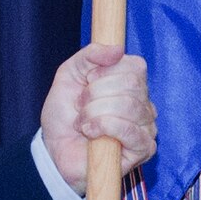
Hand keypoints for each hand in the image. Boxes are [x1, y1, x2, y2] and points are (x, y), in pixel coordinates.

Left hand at [40, 44, 155, 193]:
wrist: (54, 149)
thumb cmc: (65, 114)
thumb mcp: (69, 74)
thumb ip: (90, 55)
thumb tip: (118, 49)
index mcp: (131, 83)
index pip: (134, 65)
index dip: (103, 73)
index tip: (86, 84)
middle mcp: (144, 103)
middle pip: (131, 85)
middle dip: (95, 94)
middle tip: (81, 107)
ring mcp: (147, 127)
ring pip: (129, 106)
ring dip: (95, 113)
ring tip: (84, 123)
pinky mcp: (144, 149)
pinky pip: (131, 130)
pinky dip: (104, 128)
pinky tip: (91, 134)